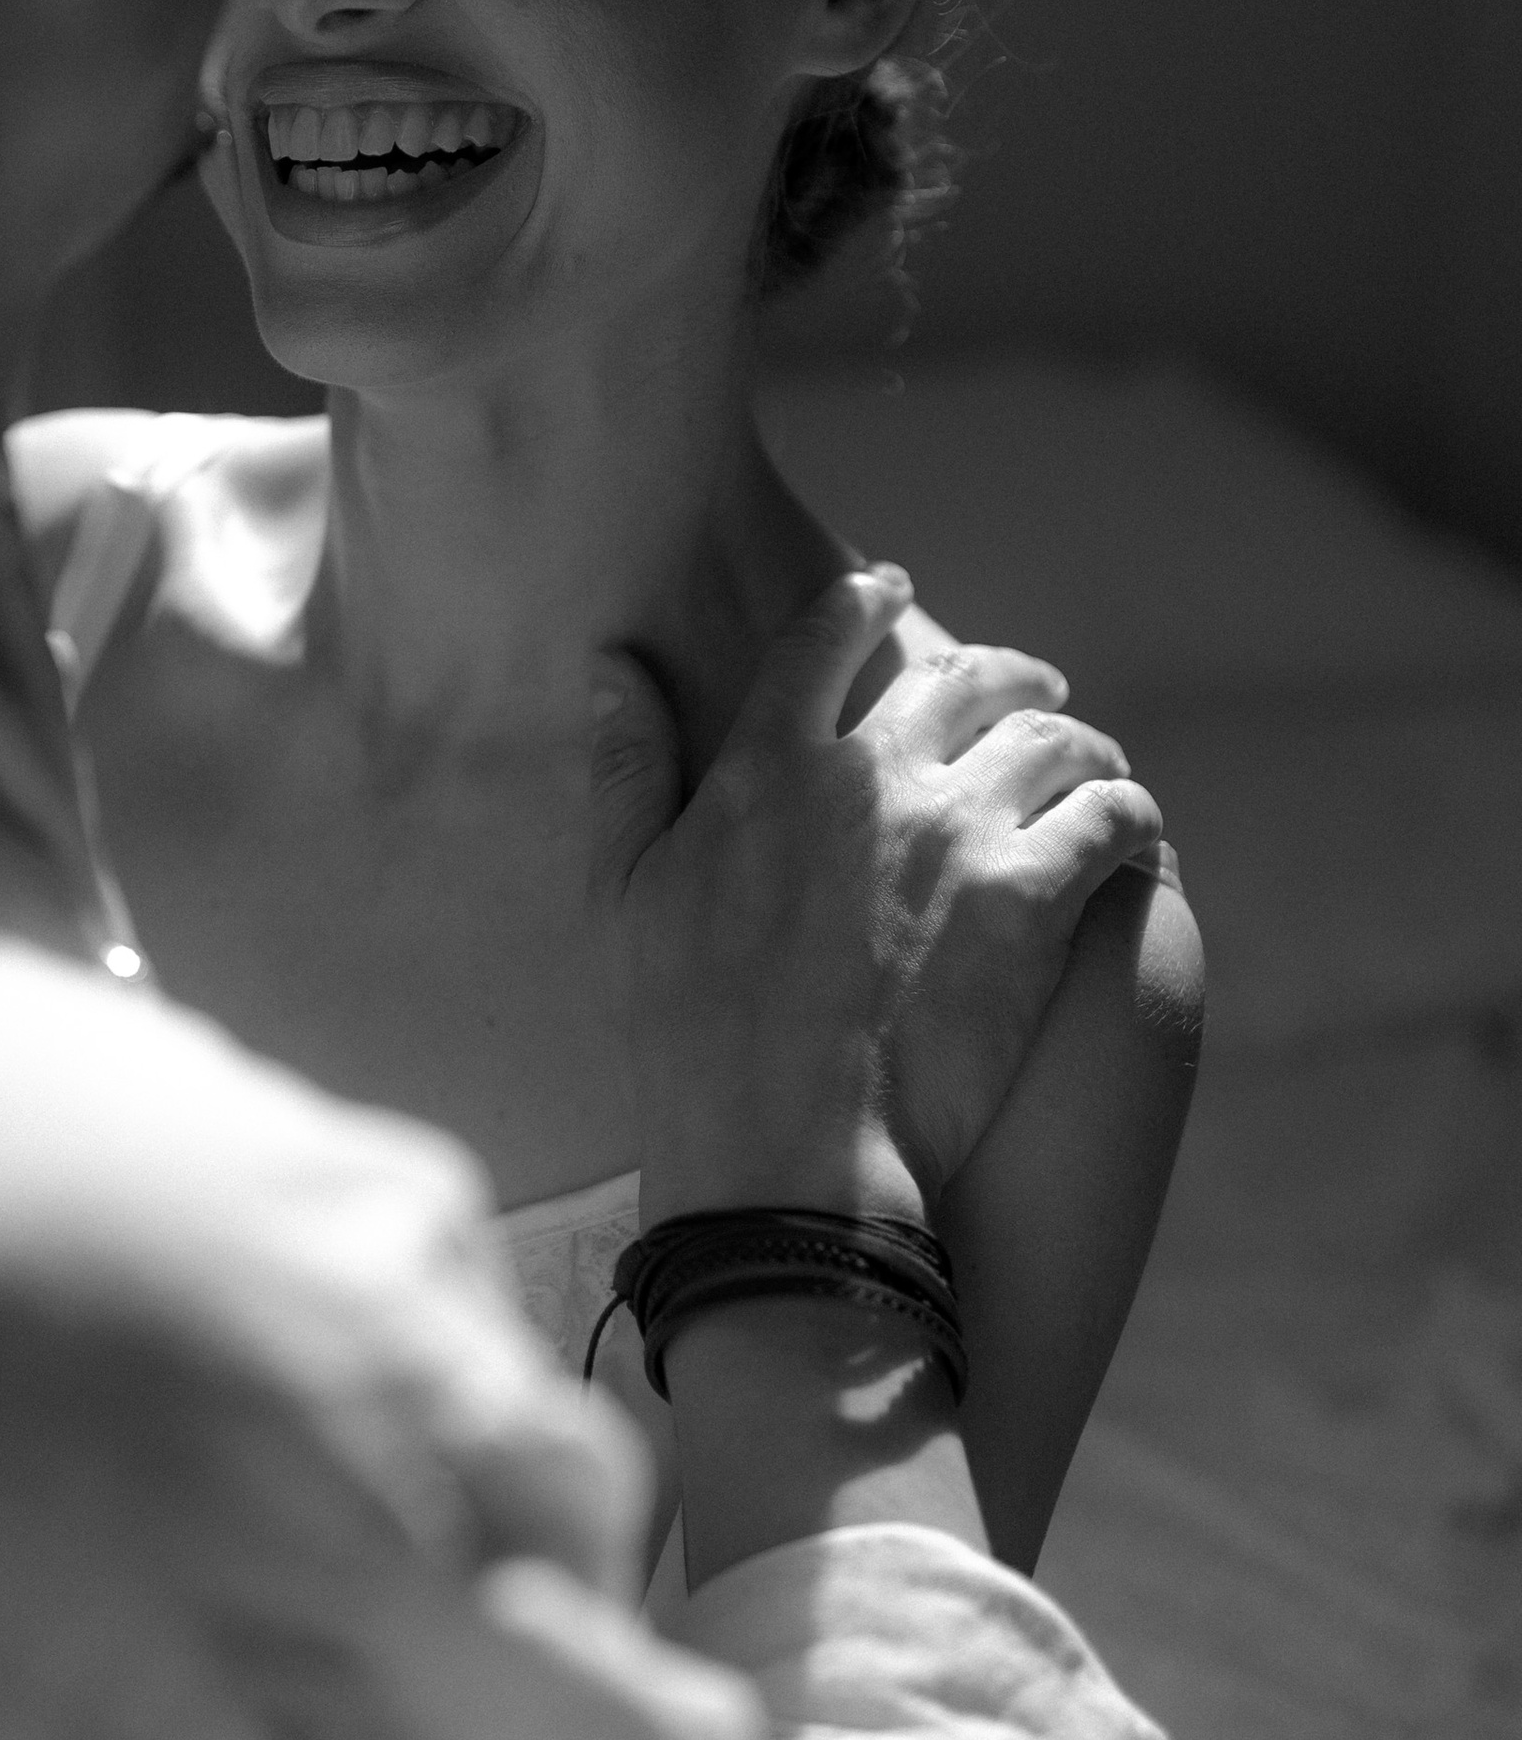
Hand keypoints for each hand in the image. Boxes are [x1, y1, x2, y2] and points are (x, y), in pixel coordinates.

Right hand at [591, 566, 1164, 1230]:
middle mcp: (873, 777)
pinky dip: (1127, 812)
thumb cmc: (688, 1033)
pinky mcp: (1035, 900)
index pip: (826, 640)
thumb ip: (628, 765)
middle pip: (963, 677)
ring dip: (1078, 739)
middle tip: (1030, 687)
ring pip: (1053, 738)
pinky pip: (1110, 816)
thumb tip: (612, 663)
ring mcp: (961, 834)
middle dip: (1004, 670)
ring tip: (1092, 760)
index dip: (864, 602)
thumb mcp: (624, 891)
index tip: (893, 591)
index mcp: (769, 765)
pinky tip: (1128, 830)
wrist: (789, 1148)